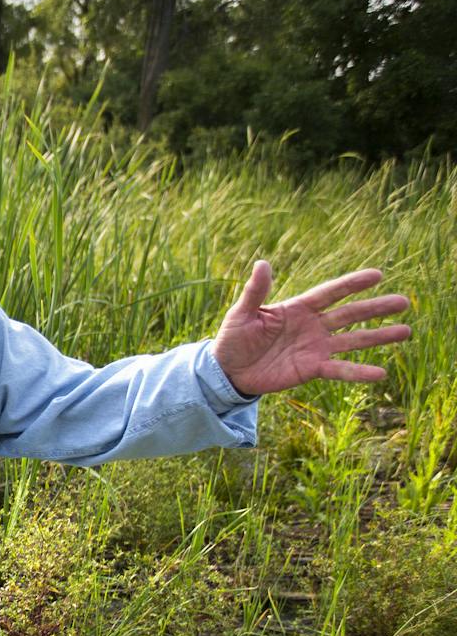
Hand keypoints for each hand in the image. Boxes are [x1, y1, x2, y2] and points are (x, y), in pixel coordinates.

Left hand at [212, 261, 410, 396]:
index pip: (330, 293)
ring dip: (378, 336)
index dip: (352, 284)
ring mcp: (315, 347)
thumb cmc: (233, 338)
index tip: (378, 274)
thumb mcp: (241, 314)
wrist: (228, 371)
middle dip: (376, 308)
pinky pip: (339, 370)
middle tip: (404, 302)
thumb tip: (262, 263)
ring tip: (406, 331)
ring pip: (353, 340)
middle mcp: (312, 326)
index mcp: (297, 308)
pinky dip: (359, 372)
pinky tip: (381, 372)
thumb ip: (255, 292)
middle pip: (350, 314)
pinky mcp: (312, 369)